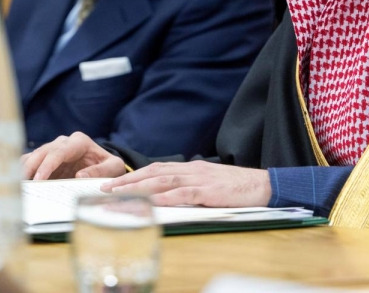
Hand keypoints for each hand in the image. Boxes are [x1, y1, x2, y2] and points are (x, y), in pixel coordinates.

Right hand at [22, 132, 126, 180]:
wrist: (104, 164)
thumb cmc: (109, 165)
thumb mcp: (113, 167)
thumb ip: (100, 171)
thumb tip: (79, 177)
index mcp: (79, 142)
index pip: (59, 152)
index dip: (47, 165)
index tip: (38, 180)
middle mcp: (63, 142)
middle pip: (42, 152)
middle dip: (30, 168)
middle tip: (21, 184)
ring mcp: (53, 150)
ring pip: (33, 156)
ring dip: (24, 169)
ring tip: (16, 185)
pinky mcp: (47, 159)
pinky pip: (31, 162)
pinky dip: (24, 172)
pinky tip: (18, 184)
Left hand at [101, 160, 270, 206]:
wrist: (263, 185)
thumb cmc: (235, 187)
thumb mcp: (208, 183)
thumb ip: (188, 186)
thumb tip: (167, 194)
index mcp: (189, 168)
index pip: (155, 168)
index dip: (133, 175)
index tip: (113, 182)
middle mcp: (190, 169)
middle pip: (153, 172)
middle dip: (127, 180)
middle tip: (105, 188)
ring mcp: (199, 179)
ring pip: (163, 180)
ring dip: (139, 186)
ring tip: (120, 193)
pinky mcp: (210, 191)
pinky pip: (184, 192)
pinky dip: (167, 195)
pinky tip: (153, 200)